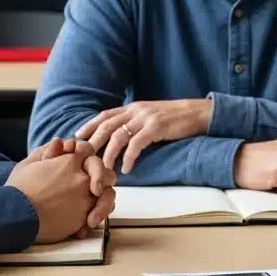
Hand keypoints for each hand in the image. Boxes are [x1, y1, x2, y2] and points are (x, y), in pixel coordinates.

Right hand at [6, 141, 116, 242]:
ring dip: (102, 201)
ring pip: (108, 196)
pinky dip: (93, 218)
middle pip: (106, 173)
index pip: (88, 150)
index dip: (85, 155)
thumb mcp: (29, 164)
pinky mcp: (84, 218)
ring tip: (92, 209)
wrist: (15, 215)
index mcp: (69, 161)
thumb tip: (61, 141)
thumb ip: (47, 151)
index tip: (80, 163)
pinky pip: (98, 216)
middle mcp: (82, 178)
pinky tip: (83, 223)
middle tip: (94, 188)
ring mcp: (85, 198)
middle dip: (101, 178)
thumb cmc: (19, 189)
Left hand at [74, 99, 212, 173]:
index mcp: (133, 107)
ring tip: (105, 168)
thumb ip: (135, 122)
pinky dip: (129, 157)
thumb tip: (120, 136)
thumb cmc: (175, 118)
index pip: (105, 115)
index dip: (90, 125)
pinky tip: (127, 168)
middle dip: (94, 142)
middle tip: (85, 158)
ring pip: (119, 135)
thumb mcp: (151, 116)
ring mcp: (146, 118)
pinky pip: (137, 144)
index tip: (78, 138)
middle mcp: (136, 110)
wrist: (198, 112)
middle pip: (107, 125)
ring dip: (109, 153)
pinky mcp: (157, 127)